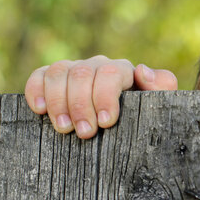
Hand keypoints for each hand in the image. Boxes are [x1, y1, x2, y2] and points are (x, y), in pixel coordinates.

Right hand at [24, 55, 177, 138]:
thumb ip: (162, 87)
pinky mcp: (54, 80)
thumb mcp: (161, 106)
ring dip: (59, 102)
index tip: (106, 123)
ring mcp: (74, 71)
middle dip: (81, 105)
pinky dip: (36, 90)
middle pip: (82, 74)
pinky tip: (40, 110)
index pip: (110, 74)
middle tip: (85, 133)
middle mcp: (97, 66)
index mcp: (123, 71)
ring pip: (59, 73)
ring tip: (64, 129)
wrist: (132, 130)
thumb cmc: (147, 118)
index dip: (105, 96)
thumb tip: (141, 70)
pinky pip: (40, 76)